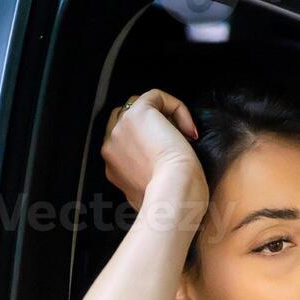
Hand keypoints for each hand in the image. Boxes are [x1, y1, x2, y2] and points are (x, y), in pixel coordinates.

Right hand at [101, 88, 206, 216]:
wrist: (174, 195)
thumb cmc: (170, 204)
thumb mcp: (150, 200)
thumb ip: (144, 186)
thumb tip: (153, 183)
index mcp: (112, 168)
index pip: (124, 142)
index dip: (149, 143)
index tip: (170, 157)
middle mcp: (110, 146)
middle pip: (127, 120)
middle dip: (152, 127)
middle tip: (176, 143)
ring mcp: (120, 128)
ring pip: (138, 105)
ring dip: (163, 116)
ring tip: (183, 136)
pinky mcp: (138, 113)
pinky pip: (155, 96)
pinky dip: (176, 107)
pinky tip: (189, 130)